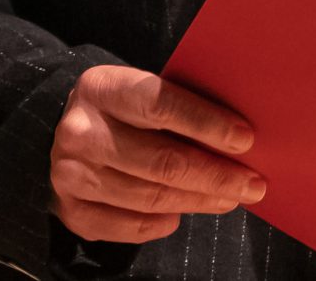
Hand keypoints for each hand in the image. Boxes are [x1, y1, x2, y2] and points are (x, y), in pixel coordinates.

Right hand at [48, 65, 264, 244]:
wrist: (62, 130)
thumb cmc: (121, 108)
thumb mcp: (140, 89)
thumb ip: (178, 104)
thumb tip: (239, 137)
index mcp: (102, 87)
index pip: (161, 105)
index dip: (207, 124)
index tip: (245, 140)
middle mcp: (81, 131)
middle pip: (162, 162)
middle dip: (216, 176)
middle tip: (252, 184)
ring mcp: (70, 175)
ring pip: (150, 197)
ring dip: (199, 201)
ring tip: (229, 198)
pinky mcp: (70, 210)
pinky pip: (128, 227)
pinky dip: (162, 223)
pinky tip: (182, 214)